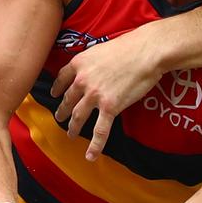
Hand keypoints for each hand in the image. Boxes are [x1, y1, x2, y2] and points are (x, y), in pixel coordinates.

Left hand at [51, 26, 162, 158]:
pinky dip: (95, 146)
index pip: (62, 78)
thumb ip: (93, 62)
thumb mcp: (102, 49)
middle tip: (60, 117)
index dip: (57, 88)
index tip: (55, 94)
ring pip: (79, 116)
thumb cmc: (130, 46)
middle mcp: (82, 80)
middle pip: (68, 99)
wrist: (146, 52)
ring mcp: (95, 95)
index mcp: (79, 63)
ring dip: (73, 127)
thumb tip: (96, 68)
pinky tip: (90, 156)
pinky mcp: (110, 107)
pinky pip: (100, 130)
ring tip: (71, 134)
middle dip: (63, 110)